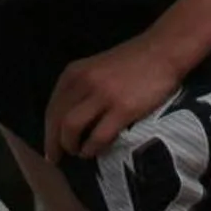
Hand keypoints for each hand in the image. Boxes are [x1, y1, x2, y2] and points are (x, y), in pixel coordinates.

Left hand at [43, 32, 184, 161]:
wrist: (162, 51)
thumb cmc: (132, 61)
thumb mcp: (97, 68)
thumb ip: (82, 88)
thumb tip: (69, 119)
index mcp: (74, 73)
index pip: (52, 108)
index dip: (48, 131)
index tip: (50, 148)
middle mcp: (83, 83)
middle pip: (58, 120)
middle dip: (54, 143)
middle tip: (58, 158)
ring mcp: (102, 96)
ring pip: (71, 128)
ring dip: (71, 146)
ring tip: (78, 153)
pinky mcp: (122, 109)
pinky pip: (98, 136)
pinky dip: (92, 148)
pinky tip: (94, 151)